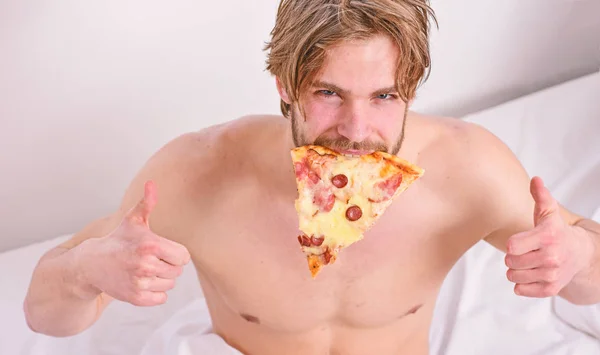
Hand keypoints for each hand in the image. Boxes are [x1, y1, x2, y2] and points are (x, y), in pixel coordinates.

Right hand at [80, 181, 190, 305]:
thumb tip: (151, 183)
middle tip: (149, 260)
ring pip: (170, 285)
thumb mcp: (132, 220)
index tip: (160, 250)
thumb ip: (146, 203)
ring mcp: (140, 283)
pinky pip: (161, 298)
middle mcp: (146, 265)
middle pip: (177, 271)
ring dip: (160, 279)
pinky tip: (141, 282)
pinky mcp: (136, 298)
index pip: (184, 257)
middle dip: (167, 265)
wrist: (91, 264)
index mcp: (151, 245)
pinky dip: (155, 293)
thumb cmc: (118, 240)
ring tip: (143, 270)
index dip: (175, 253)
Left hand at [504, 177, 591, 297]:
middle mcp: (551, 257)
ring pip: (513, 276)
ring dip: (515, 270)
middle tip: (525, 252)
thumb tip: (536, 180)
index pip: (512, 246)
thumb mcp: (548, 213)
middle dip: (513, 257)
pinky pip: (520, 290)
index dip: (512, 243)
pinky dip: (521, 284)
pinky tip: (531, 274)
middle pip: (510, 262)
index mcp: (547, 237)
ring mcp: (551, 275)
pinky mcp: (550, 289)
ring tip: (528, 262)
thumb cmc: (556, 231)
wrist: (579, 255)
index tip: (520, 241)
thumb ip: (540, 196)